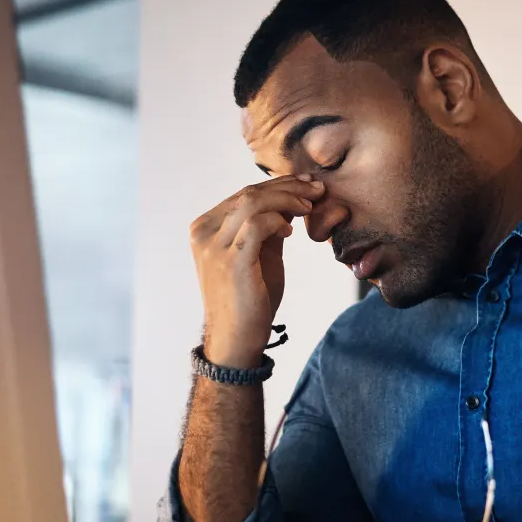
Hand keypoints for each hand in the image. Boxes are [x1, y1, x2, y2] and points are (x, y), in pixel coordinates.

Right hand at [189, 175, 324, 367]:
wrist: (236, 338)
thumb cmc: (249, 297)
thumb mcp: (261, 253)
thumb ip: (271, 226)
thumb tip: (292, 198)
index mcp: (206, 227)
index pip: (243, 193)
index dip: (278, 184)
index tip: (307, 183)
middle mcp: (204, 233)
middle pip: (248, 193)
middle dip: (288, 186)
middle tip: (317, 189)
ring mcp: (214, 247)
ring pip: (252, 203)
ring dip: (287, 199)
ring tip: (309, 206)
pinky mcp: (231, 263)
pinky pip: (256, 226)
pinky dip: (277, 221)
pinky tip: (290, 231)